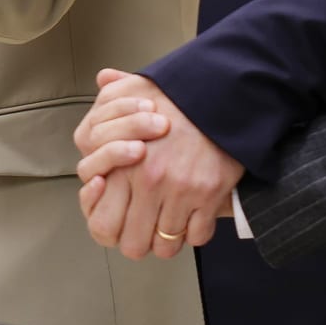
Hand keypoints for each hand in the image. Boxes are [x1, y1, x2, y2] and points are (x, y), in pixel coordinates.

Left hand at [70, 70, 241, 260]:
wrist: (223, 91)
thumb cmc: (178, 95)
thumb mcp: (133, 88)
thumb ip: (108, 100)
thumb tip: (102, 78)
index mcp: (123, 166)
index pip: (103, 226)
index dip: (111, 233)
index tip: (122, 223)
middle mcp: (150, 183)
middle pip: (133, 245)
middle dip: (139, 242)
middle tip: (147, 230)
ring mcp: (181, 192)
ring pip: (166, 246)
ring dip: (168, 238)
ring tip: (171, 224)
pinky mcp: (210, 195)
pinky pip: (198, 236)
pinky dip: (196, 231)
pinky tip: (194, 216)